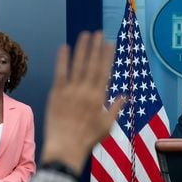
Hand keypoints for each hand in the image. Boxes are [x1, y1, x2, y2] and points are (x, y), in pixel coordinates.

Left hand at [41, 31, 124, 173]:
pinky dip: (62, 60)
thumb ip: (116, 108)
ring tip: (85, 34)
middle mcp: (86, 91)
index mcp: (99, 98)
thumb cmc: (88, 139)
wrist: (66, 148)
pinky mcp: (57, 94)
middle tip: (98, 33)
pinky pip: (60, 73)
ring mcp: (70, 91)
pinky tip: (64, 47)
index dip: (107, 57)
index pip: (105, 72)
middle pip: (93, 65)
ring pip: (78, 66)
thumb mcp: (107, 125)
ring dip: (82, 49)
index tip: (109, 44)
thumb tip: (125, 96)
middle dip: (96, 48)